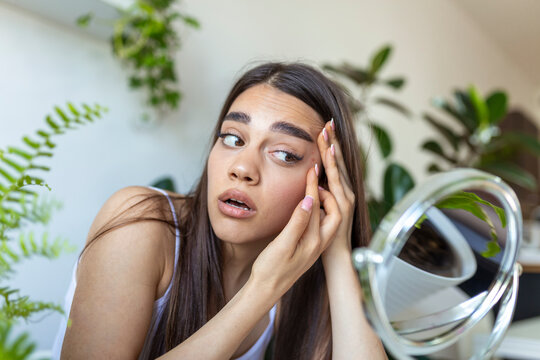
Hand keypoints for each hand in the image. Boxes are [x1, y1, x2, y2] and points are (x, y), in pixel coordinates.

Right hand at [250, 165, 340, 297]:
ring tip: (318, 182)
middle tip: (320, 175)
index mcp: (315, 240)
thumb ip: (298, 222)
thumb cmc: (271, 269)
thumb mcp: (283, 245)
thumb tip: (310, 199)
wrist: (266, 290)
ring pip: (328, 216)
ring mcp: (316, 244)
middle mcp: (320, 242)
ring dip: (325, 198)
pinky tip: (309, 203)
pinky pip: (321, 222)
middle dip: (330, 189)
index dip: (314, 185)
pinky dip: (318, 207)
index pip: (318, 206)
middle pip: (334, 210)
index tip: (311, 168)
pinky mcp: (310, 246)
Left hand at [317, 119, 355, 260]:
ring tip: (329, 142)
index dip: (330, 144)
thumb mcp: (320, 206)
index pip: (334, 163)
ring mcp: (346, 204)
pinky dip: (329, 186)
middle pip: (339, 164)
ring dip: (334, 160)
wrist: (336, 256)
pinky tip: (322, 175)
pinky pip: (334, 198)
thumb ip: (318, 192)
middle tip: (328, 124)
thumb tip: (312, 177)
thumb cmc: (324, 230)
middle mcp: (346, 194)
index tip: (325, 126)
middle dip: (334, 144)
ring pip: (339, 177)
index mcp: (339, 190)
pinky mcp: (342, 215)